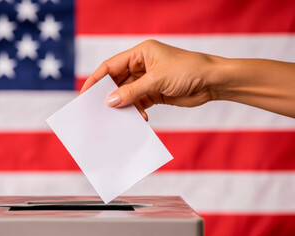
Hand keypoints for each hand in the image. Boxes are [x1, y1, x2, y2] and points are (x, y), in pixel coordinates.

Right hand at [80, 40, 221, 119]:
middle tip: (100, 110)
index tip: (85, 93)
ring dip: (125, 105)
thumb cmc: (188, 70)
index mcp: (140, 53)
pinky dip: (137, 111)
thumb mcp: (156, 80)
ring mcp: (148, 80)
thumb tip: (109, 101)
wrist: (213, 82)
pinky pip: (139, 103)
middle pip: (118, 81)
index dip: (97, 79)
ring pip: (128, 94)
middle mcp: (142, 65)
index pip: (111, 66)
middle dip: (110, 95)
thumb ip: (131, 91)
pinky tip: (140, 118)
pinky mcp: (155, 93)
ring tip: (120, 117)